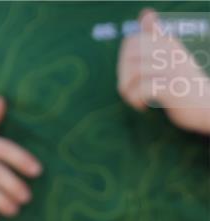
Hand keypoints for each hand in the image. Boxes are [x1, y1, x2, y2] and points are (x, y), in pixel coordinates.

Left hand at [118, 10, 209, 133]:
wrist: (207, 106)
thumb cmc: (185, 83)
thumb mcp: (171, 56)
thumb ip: (157, 36)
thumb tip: (146, 13)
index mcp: (169, 44)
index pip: (132, 40)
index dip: (123, 60)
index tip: (131, 75)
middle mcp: (171, 52)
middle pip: (129, 56)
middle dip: (122, 76)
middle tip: (130, 90)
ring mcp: (173, 69)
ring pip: (133, 73)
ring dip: (128, 92)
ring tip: (136, 100)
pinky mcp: (173, 87)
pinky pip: (142, 89)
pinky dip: (136, 100)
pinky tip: (143, 106)